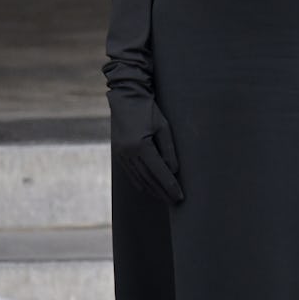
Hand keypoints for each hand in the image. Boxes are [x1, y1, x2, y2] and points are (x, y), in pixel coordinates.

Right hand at [108, 84, 183, 206]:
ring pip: (138, 179)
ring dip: (152, 190)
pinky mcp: (118, 154)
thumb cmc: (148, 109)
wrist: (126, 97)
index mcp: (140, 145)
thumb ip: (169, 150)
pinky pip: (131, 174)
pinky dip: (141, 183)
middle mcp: (128, 153)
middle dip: (162, 192)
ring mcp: (121, 154)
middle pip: (148, 179)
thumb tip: (174, 172)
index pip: (158, 172)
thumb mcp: (163, 127)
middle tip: (175, 202)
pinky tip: (150, 189)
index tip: (180, 196)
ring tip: (165, 198)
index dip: (170, 185)